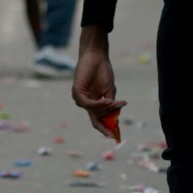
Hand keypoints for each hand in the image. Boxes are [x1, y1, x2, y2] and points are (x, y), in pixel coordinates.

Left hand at [72, 25, 126, 139]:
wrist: (96, 56)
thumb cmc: (103, 71)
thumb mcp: (109, 90)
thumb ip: (110, 103)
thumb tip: (115, 116)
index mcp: (92, 103)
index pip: (97, 119)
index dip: (105, 128)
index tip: (113, 136)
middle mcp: (84, 102)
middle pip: (95, 119)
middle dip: (105, 125)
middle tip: (114, 131)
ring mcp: (79, 98)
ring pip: (94, 111)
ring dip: (106, 108)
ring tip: (116, 103)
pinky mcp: (76, 92)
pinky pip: (89, 104)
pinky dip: (99, 104)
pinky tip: (107, 100)